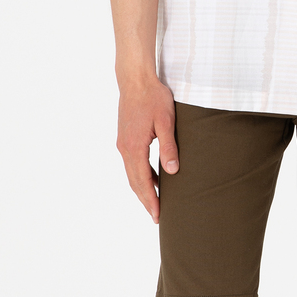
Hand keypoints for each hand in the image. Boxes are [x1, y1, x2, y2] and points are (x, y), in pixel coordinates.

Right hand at [116, 80, 178, 223]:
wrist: (135, 80)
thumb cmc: (154, 97)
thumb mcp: (166, 122)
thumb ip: (169, 147)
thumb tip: (173, 171)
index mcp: (135, 147)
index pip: (143, 181)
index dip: (150, 199)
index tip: (157, 215)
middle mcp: (125, 148)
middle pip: (134, 182)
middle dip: (145, 200)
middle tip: (156, 216)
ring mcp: (123, 143)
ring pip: (131, 174)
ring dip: (142, 189)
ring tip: (154, 202)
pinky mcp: (125, 138)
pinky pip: (132, 163)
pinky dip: (141, 175)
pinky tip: (154, 179)